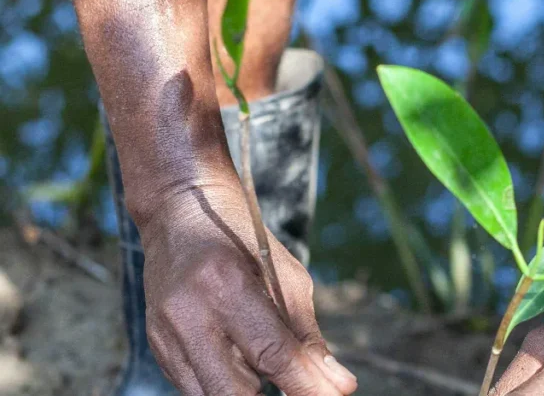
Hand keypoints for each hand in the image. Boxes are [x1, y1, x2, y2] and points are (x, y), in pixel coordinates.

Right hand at [135, 184, 356, 394]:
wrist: (181, 215)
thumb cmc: (243, 242)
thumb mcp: (287, 278)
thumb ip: (307, 336)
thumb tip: (338, 386)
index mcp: (227, 286)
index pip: (272, 354)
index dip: (305, 385)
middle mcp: (189, 314)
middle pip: (233, 392)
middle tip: (298, 386)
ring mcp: (165, 334)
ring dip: (248, 390)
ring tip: (263, 361)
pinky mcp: (156, 348)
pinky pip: (196, 387)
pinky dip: (225, 382)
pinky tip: (238, 358)